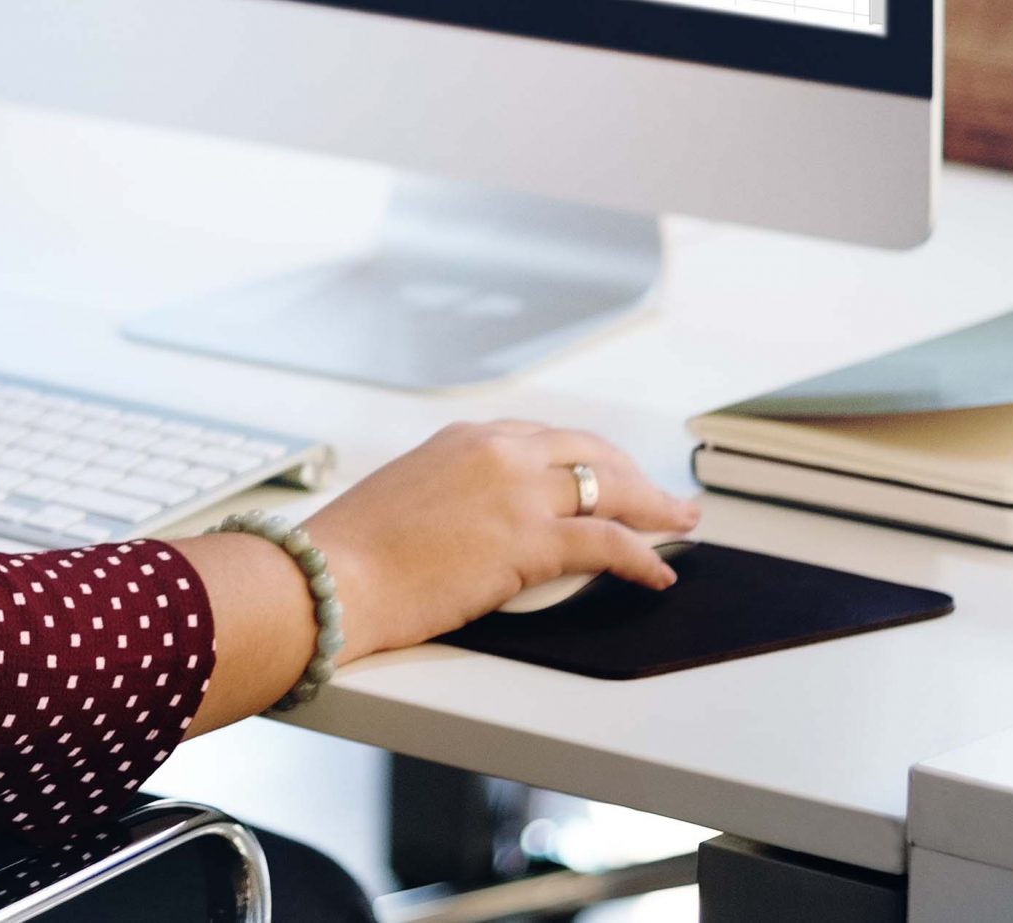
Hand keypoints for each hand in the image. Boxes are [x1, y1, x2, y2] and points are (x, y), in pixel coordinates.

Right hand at [306, 421, 699, 660]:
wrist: (331, 575)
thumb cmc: (354, 550)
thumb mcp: (408, 494)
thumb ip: (453, 491)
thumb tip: (478, 520)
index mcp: (466, 437)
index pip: (549, 438)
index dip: (591, 458)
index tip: (611, 473)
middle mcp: (498, 452)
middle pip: (591, 453)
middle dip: (634, 474)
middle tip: (663, 496)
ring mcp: (517, 492)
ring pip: (611, 489)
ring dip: (655, 508)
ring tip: (682, 524)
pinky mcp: (528, 541)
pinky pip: (608, 542)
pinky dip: (643, 555)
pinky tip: (658, 572)